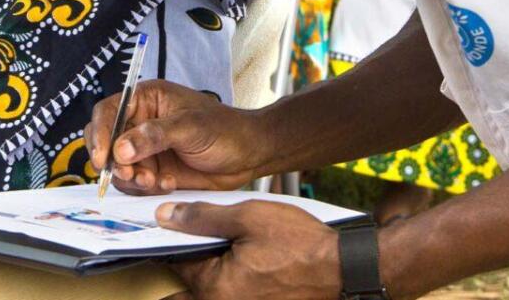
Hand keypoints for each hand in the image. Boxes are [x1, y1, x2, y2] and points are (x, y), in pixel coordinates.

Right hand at [86, 80, 267, 193]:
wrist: (249, 155)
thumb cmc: (226, 129)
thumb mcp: (189, 127)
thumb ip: (154, 136)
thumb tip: (120, 148)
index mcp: (146, 99)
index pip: (108, 112)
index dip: (99, 133)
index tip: (102, 158)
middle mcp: (141, 123)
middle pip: (106, 142)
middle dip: (114, 162)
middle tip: (131, 174)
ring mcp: (146, 148)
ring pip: (119, 166)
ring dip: (132, 177)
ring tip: (154, 180)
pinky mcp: (154, 170)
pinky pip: (135, 182)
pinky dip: (146, 187)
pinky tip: (169, 183)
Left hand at [157, 200, 340, 299]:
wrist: (342, 267)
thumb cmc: (300, 244)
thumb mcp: (247, 217)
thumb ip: (202, 217)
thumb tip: (166, 216)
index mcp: (215, 287)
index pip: (176, 261)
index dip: (176, 237)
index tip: (181, 221)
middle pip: (193, 276)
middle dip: (199, 252)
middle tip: (223, 232)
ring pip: (213, 284)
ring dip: (218, 263)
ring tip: (243, 243)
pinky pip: (233, 291)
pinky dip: (235, 274)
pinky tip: (254, 256)